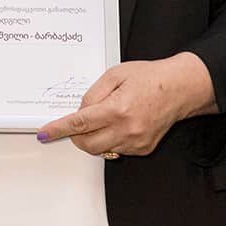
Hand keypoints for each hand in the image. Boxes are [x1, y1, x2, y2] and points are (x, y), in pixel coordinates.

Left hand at [36, 52, 216, 157]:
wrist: (179, 89)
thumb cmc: (150, 78)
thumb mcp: (114, 75)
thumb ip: (92, 94)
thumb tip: (79, 112)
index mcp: (117, 109)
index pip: (79, 124)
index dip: (59, 129)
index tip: (45, 133)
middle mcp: (127, 129)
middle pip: (87, 144)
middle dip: (76, 135)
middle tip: (77, 124)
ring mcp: (136, 142)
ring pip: (101, 149)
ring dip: (95, 137)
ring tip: (107, 117)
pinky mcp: (143, 149)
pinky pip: (116, 150)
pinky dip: (110, 139)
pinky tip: (120, 123)